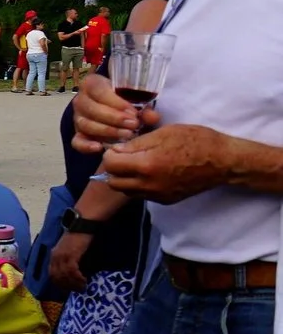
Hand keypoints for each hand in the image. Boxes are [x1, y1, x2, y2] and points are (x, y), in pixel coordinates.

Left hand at [46, 228, 92, 294]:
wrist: (82, 224)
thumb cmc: (78, 236)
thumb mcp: (69, 249)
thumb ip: (67, 259)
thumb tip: (71, 272)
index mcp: (53, 255)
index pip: (51, 274)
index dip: (59, 283)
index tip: (68, 289)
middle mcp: (55, 257)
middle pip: (57, 277)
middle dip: (66, 286)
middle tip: (77, 291)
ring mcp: (62, 256)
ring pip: (64, 275)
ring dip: (73, 283)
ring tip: (82, 287)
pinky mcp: (70, 255)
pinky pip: (72, 271)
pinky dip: (77, 278)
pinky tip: (84, 280)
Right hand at [69, 73, 146, 153]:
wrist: (117, 108)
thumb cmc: (126, 99)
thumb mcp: (135, 98)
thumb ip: (144, 107)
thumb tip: (152, 116)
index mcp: (92, 84)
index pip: (99, 91)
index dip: (116, 103)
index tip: (133, 112)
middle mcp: (81, 100)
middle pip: (91, 109)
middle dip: (114, 118)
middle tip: (133, 125)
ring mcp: (78, 118)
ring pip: (86, 125)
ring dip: (107, 131)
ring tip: (127, 134)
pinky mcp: (78, 134)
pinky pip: (77, 141)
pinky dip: (86, 146)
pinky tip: (99, 148)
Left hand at [98, 124, 240, 203]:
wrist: (224, 162)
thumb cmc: (197, 141)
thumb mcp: (165, 133)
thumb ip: (137, 144)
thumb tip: (117, 150)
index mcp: (147, 165)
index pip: (110, 164)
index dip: (110, 154)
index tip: (119, 147)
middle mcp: (149, 184)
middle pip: (113, 182)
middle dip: (113, 168)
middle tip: (125, 156)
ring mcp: (158, 195)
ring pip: (126, 190)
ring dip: (125, 178)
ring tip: (137, 164)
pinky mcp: (166, 200)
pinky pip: (142, 195)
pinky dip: (139, 185)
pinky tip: (151, 172)